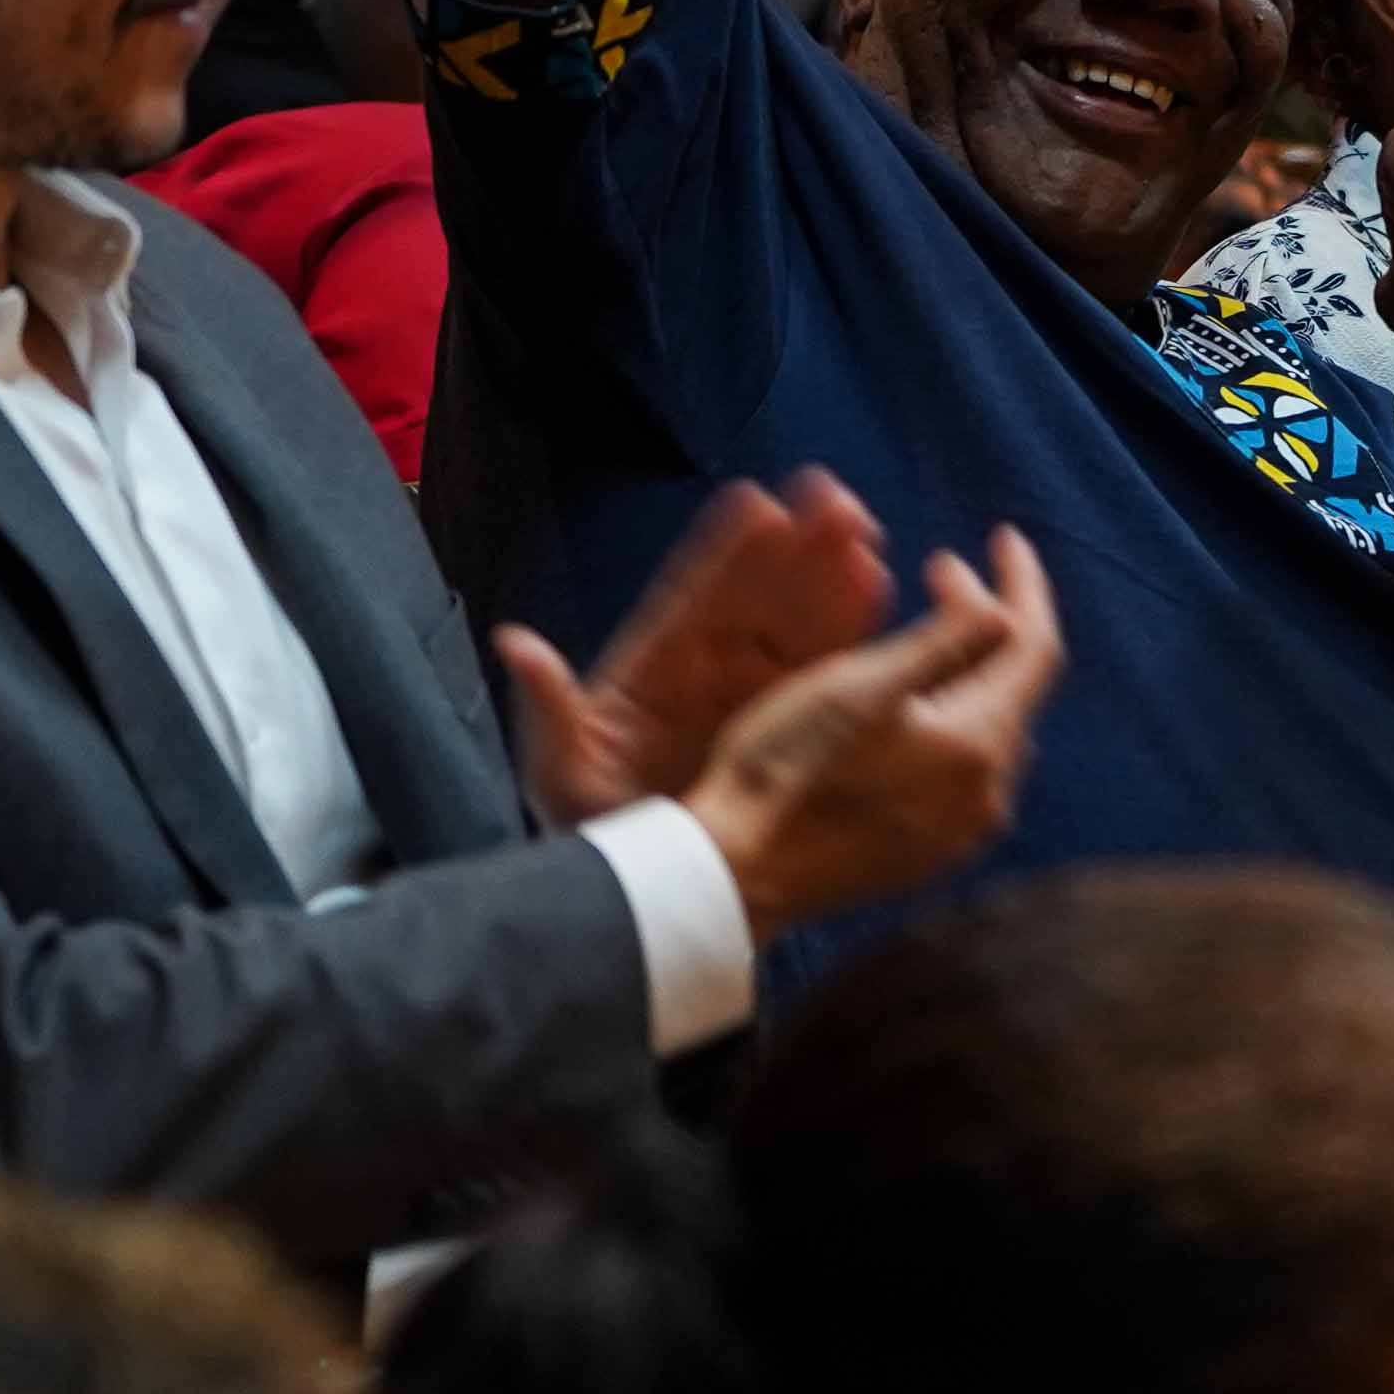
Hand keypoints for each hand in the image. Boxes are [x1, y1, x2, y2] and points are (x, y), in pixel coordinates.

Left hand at [489, 469, 890, 825]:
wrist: (646, 895)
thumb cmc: (594, 828)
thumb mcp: (560, 773)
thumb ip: (550, 709)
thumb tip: (514, 642)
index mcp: (654, 670)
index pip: (692, 599)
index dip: (725, 553)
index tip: (757, 504)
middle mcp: (710, 669)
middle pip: (757, 596)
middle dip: (795, 546)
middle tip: (833, 499)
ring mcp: (755, 692)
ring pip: (799, 620)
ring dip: (831, 573)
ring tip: (865, 530)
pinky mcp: (792, 724)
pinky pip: (826, 668)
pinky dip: (852, 627)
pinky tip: (878, 587)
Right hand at [673, 530, 1060, 934]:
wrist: (737, 873)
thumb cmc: (788, 766)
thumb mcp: (862, 684)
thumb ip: (947, 643)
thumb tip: (1007, 610)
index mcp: (978, 747)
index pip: (1035, 648)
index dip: (1024, 583)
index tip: (1001, 537)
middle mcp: (986, 798)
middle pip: (1013, 688)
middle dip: (988, 621)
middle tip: (940, 572)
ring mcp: (958, 833)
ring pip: (988, 728)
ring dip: (967, 671)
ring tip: (923, 629)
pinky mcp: (926, 853)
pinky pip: (961, 769)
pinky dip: (949, 719)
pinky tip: (906, 705)